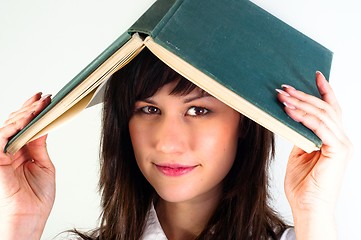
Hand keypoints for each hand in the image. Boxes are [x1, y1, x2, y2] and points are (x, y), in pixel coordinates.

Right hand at [0, 93, 54, 239]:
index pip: (25, 126)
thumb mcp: (44, 164)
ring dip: (24, 113)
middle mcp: (11, 150)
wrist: (31, 216)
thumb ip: (40, 144)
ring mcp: (2, 154)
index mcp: (23, 151)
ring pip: (9, 127)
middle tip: (45, 98)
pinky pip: (2, 138)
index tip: (46, 99)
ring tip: (39, 105)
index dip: (33, 111)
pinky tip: (27, 118)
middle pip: (16, 123)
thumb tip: (43, 124)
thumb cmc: (38, 197)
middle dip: (30, 108)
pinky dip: (14, 127)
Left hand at [277, 72, 352, 238]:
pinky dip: (304, 117)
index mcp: (333, 139)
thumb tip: (292, 119)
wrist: (308, 208)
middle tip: (284, 87)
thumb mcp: (299, 153)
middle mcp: (341, 139)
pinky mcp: (337, 151)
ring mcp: (341, 144)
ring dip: (301, 103)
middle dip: (304, 95)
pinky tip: (290, 110)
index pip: (330, 109)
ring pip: (323, 114)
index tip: (316, 75)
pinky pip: (320, 127)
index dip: (324, 91)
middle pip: (325, 108)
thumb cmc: (303, 185)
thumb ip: (300, 136)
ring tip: (283, 96)